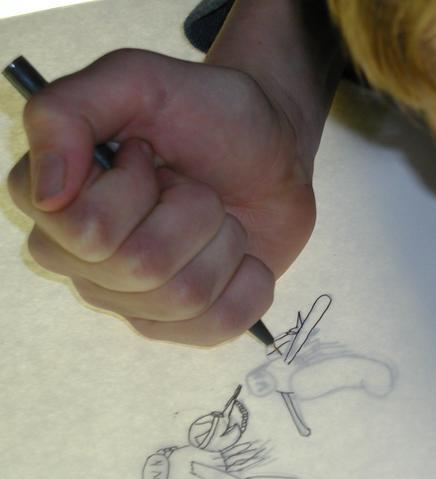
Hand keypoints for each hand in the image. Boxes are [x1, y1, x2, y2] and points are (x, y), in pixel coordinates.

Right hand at [6, 49, 314, 344]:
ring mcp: (132, 299)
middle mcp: (81, 260)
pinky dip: (250, 283)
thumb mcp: (136, 80)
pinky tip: (242, 255)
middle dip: (192, 212)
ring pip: (186, 296)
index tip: (149, 155)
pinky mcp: (182, 324)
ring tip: (218, 216)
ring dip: (224, 242)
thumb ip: (67, 111)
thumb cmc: (206, 113)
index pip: (87, 230)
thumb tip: (46, 196)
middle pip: (142, 267)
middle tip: (193, 185)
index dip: (136, 189)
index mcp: (53, 203)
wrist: (273, 148)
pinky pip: (221, 326)